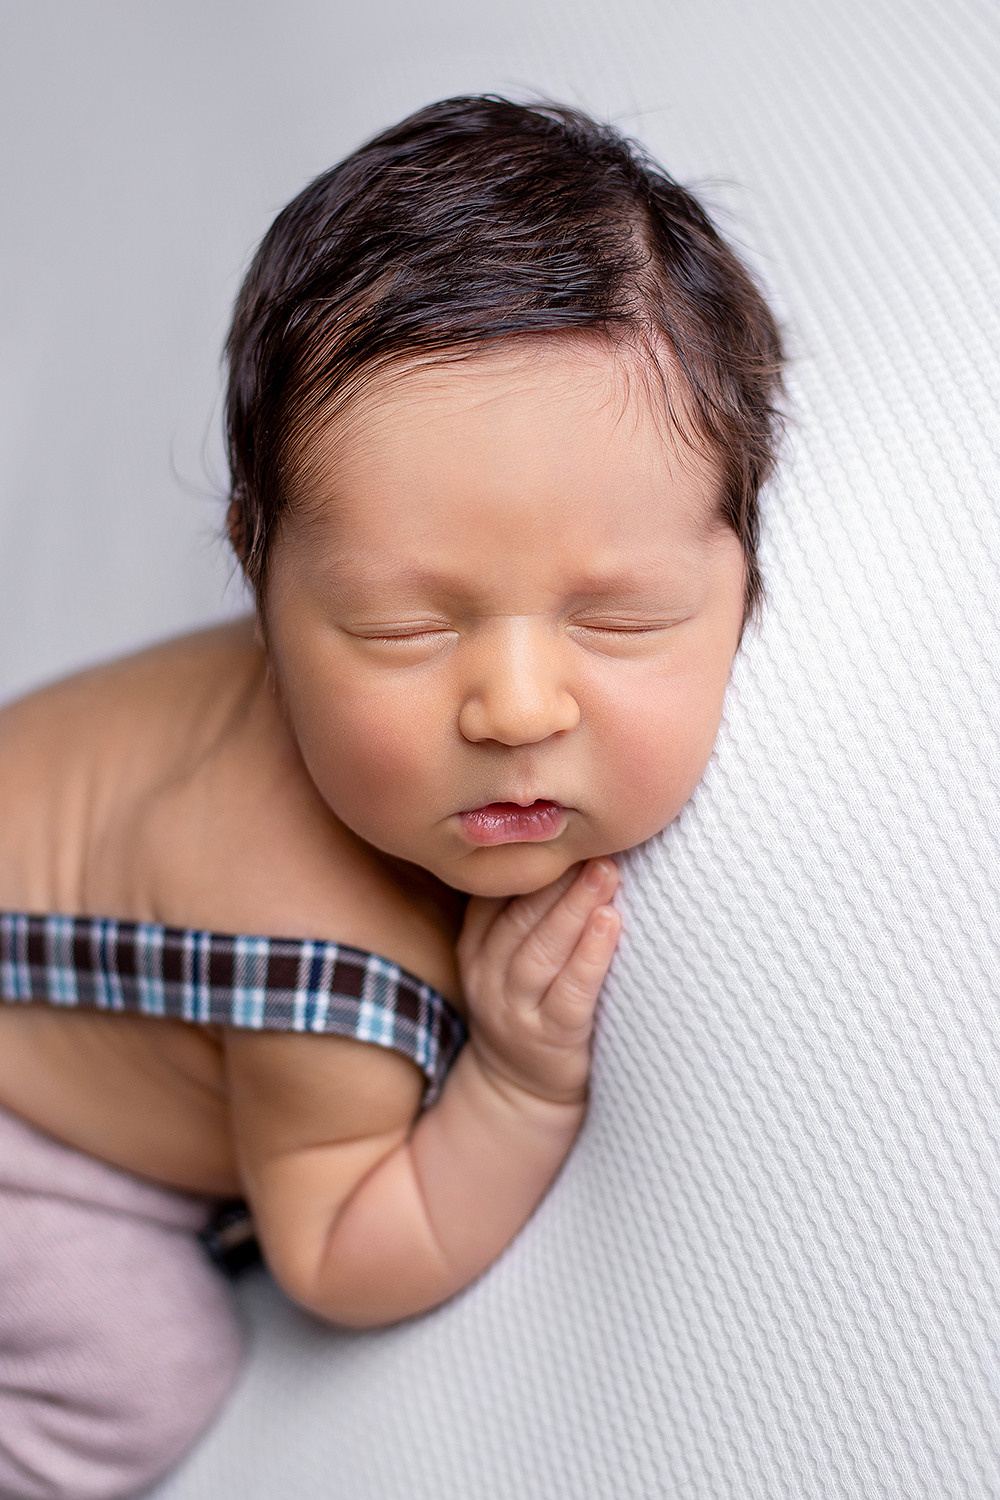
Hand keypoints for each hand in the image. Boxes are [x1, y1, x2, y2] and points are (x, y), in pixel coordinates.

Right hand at [456, 859, 620, 1104]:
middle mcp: (487, 973)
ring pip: (541, 950)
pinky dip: (591, 956)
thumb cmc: (530, 1003)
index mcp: (476, 942)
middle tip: (594, 839)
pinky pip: (570, 993)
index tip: (565, 824)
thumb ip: (527, 909)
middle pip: (521, 915)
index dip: (531, 859)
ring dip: (576, 907)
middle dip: (559, 876)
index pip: (498, 892)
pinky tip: (611, 924)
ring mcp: (514, 1008)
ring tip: (606, 872)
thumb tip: (571, 841)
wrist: (519, 1090)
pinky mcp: (547, 1038)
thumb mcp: (509, 954)